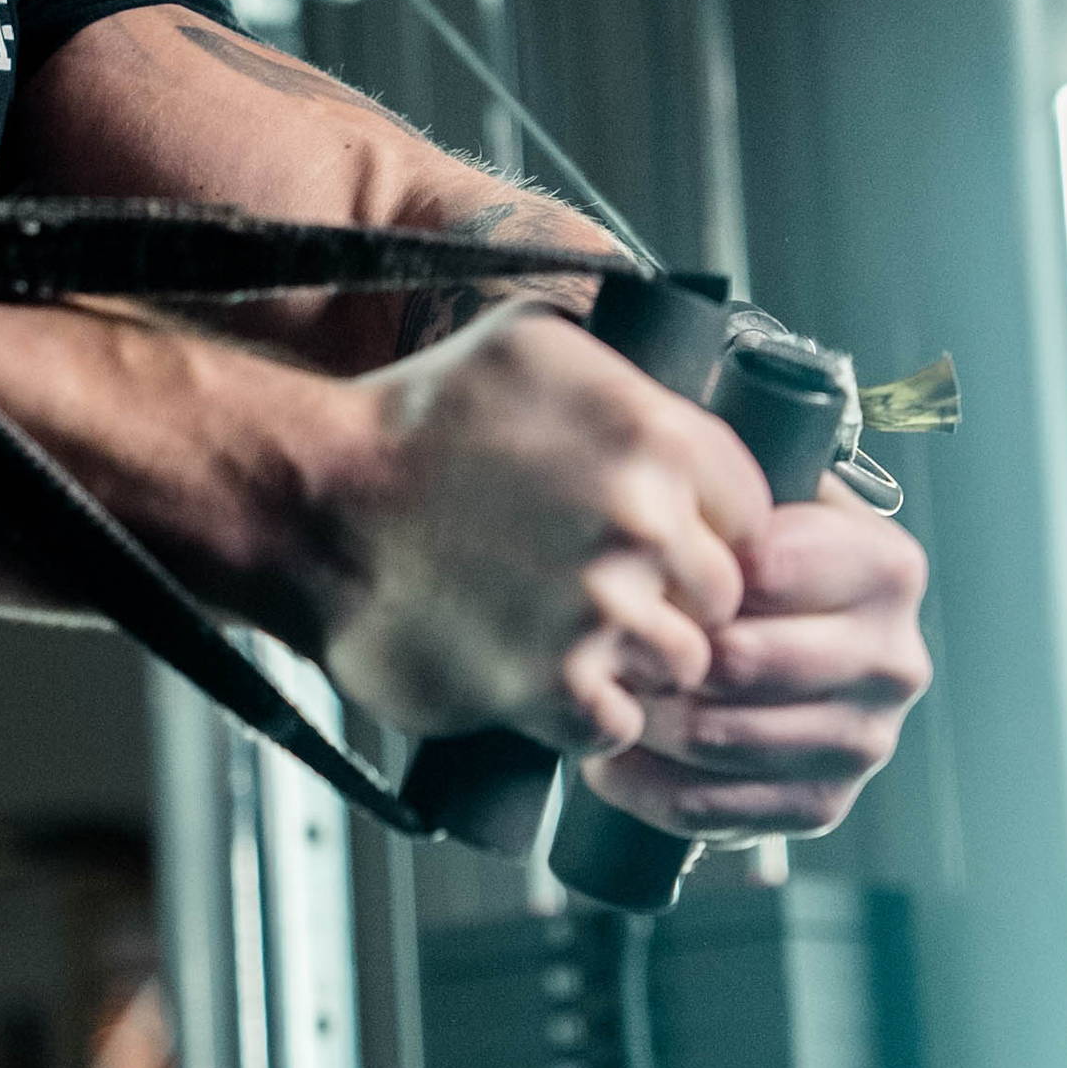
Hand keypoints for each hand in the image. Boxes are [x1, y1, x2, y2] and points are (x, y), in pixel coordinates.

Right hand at [316, 300, 771, 748]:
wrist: (313, 502)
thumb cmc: (412, 421)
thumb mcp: (527, 342)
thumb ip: (628, 371)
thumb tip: (699, 385)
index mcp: (650, 433)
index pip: (753, 510)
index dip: (709, 527)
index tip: (666, 537)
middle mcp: (640, 522)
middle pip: (723, 596)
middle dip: (672, 597)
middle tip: (603, 585)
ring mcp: (600, 611)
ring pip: (680, 664)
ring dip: (632, 657)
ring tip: (564, 629)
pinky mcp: (555, 688)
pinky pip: (620, 725)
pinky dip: (585, 711)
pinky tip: (540, 670)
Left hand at [575, 482, 929, 836]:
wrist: (772, 629)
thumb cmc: (742, 552)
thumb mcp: (749, 494)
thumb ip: (720, 485)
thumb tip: (655, 484)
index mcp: (883, 567)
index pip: (761, 570)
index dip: (680, 571)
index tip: (629, 565)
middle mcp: (892, 658)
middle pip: (739, 662)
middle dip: (655, 651)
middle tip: (595, 635)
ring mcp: (865, 740)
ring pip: (719, 737)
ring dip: (641, 717)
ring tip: (598, 685)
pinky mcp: (824, 803)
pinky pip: (714, 806)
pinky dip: (646, 784)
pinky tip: (613, 754)